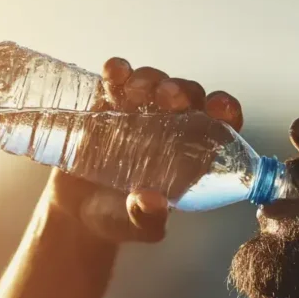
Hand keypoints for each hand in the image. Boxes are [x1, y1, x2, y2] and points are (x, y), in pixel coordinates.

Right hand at [46, 57, 243, 242]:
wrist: (74, 210)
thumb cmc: (116, 218)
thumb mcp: (133, 226)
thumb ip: (146, 219)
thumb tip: (152, 202)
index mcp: (190, 154)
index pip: (219, 125)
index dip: (224, 111)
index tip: (218, 108)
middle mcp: (171, 127)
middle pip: (188, 96)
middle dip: (183, 91)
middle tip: (169, 98)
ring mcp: (139, 111)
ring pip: (156, 82)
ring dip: (152, 80)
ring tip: (137, 92)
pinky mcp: (107, 103)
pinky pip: (117, 79)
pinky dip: (117, 71)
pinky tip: (115, 73)